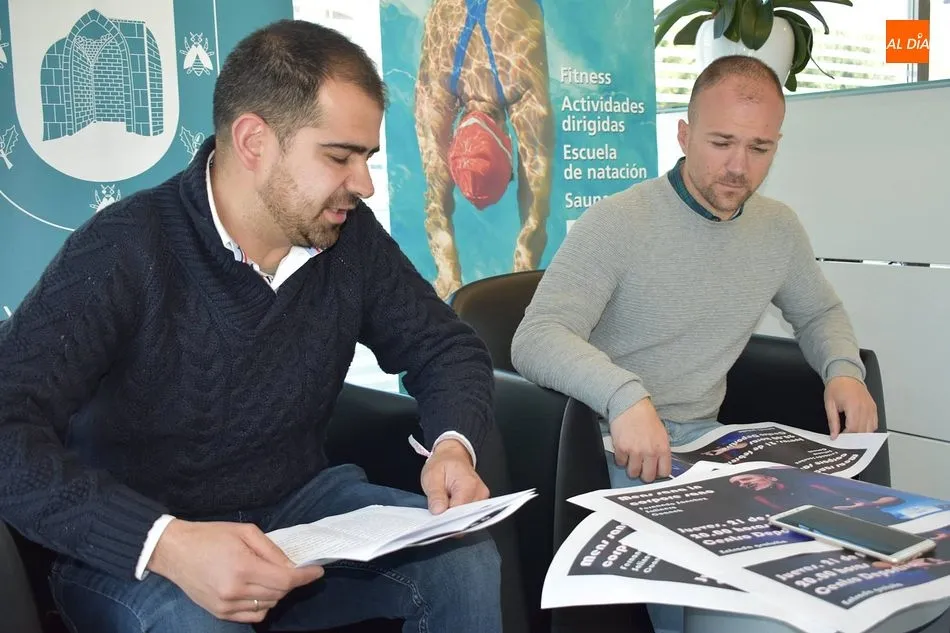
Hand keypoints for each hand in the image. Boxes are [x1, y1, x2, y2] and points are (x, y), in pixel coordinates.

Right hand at [147, 519, 323, 622]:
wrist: (175, 551)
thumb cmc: (211, 536)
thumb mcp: (245, 532)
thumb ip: (272, 550)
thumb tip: (292, 566)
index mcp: (243, 568)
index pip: (285, 580)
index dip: (305, 576)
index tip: (317, 571)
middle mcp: (235, 591)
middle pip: (279, 594)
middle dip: (291, 582)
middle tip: (291, 568)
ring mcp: (226, 606)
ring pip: (268, 606)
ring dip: (276, 593)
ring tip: (269, 576)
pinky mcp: (219, 613)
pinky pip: (252, 617)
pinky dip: (262, 605)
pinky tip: (258, 591)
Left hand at [420, 439, 489, 514]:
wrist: (452, 456)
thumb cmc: (443, 464)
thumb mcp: (432, 476)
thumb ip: (436, 495)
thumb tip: (438, 512)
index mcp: (468, 485)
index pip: (459, 513)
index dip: (446, 519)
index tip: (435, 518)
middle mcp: (479, 492)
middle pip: (465, 517)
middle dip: (449, 519)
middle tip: (437, 510)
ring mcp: (482, 498)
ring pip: (467, 518)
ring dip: (454, 516)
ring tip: (444, 504)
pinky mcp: (480, 501)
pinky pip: (469, 514)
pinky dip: (458, 514)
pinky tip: (450, 507)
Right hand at [609, 398, 670, 482]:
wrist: (630, 406)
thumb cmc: (646, 418)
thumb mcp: (661, 434)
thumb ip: (661, 451)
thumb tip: (659, 465)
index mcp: (663, 448)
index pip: (664, 472)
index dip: (658, 473)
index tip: (655, 470)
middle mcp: (650, 452)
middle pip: (648, 477)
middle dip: (644, 474)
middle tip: (642, 467)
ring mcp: (635, 451)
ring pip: (632, 473)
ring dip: (631, 467)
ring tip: (632, 458)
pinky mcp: (621, 448)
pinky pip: (620, 463)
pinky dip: (621, 458)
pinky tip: (624, 450)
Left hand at [824, 376, 877, 438]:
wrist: (845, 374)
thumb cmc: (836, 387)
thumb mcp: (829, 404)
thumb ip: (833, 421)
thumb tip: (834, 436)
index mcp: (853, 406)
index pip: (853, 429)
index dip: (847, 437)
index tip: (840, 440)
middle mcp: (865, 408)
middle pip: (862, 431)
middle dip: (853, 439)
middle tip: (845, 442)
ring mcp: (871, 408)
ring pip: (870, 429)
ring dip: (861, 435)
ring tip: (851, 437)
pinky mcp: (874, 408)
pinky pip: (874, 423)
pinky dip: (868, 429)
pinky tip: (860, 430)